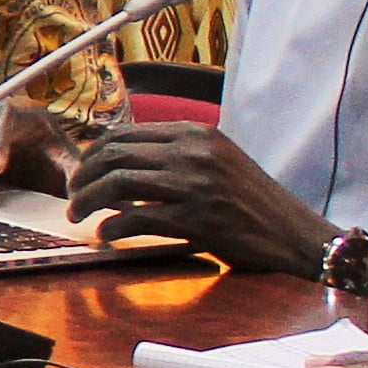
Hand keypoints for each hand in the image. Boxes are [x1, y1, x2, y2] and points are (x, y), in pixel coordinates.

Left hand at [52, 120, 330, 270]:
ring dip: (87, 200)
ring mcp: (195, 185)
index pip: (126, 133)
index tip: (82, 171)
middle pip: (114, 154)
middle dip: (82, 175)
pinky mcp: (196, 220)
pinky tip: (106, 234)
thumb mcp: (219, 161)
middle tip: (72, 195)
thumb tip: (120, 160)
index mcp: (198, 134)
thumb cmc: (253, 202)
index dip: (93, 153)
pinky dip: (112, 226)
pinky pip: (135, 217)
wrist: (295, 234)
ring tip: (78, 214)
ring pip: (117, 183)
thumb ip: (178, 154)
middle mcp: (194, 153)